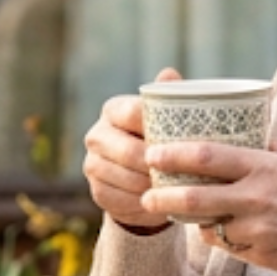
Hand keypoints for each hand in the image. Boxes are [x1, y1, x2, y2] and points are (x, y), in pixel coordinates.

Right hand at [82, 67, 176, 231]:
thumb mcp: (166, 119)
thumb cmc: (159, 139)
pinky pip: (123, 199)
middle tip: (184, 171)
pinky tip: (162, 201)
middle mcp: (96, 135)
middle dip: (157, 163)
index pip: (133, 113)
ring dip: (153, 186)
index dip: (157, 127)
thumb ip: (168, 97)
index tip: (183, 139)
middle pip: (128, 151)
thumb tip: (170, 73)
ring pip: (127, 178)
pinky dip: (144, 202)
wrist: (142, 178)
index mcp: (113, 109)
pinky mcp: (96, 191)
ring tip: (177, 188)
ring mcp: (92, 164)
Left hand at [137, 138, 276, 275]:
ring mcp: (256, 229)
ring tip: (175, 211)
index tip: (152, 153)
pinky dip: (218, 236)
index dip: (174, 154)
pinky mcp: (259, 254)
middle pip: (194, 198)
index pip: (207, 157)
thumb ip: (267, 147)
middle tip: (146, 193)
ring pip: (207, 225)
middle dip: (163, 196)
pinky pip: (226, 245)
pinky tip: (217, 229)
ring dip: (190, 220)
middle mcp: (256, 198)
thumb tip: (243, 129)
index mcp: (264, 167)